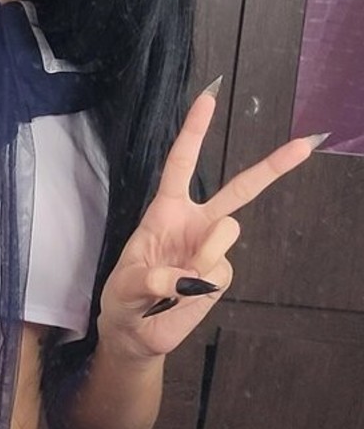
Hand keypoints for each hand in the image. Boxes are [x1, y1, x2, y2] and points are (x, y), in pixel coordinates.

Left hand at [97, 86, 319, 360]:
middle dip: (272, 167)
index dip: (195, 131)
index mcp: (166, 210)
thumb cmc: (124, 299)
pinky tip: (183, 294)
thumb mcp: (124, 286)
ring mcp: (212, 249)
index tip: (209, 97)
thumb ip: (151, 278)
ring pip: (228, 232)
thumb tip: (191, 276)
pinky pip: (220, 270)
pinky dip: (201, 282)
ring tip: (174, 281)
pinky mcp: (220, 275)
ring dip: (203, 252)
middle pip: (239, 189)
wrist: (134, 331)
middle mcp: (195, 223)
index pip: (181, 163)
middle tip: (305, 144)